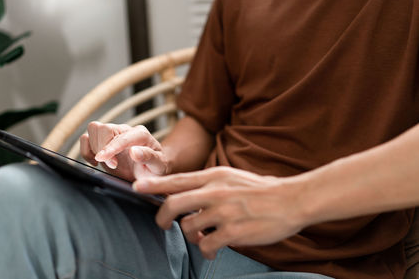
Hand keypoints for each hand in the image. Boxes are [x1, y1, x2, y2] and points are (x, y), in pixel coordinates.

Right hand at [80, 122, 168, 180]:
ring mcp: (114, 134)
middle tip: (112, 166)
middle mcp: (126, 130)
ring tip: (104, 163)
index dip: (111, 147)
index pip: (122, 136)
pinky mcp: (103, 141)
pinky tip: (96, 161)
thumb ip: (149, 157)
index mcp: (141, 134)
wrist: (150, 171)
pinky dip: (86, 150)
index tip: (105, 160)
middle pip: (104, 128)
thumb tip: (134, 152)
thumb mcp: (159, 166)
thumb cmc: (155, 168)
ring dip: (93, 148)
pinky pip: (86, 138)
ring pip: (94, 129)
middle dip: (102, 148)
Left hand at [133, 166, 306, 258]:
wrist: (291, 200)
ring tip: (203, 236)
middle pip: (173, 204)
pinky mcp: (233, 232)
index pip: (177, 180)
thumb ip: (209, 184)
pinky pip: (206, 245)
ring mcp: (223, 212)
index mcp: (214, 177)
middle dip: (162, 218)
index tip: (136, 188)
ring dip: (192, 236)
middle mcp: (215, 192)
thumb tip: (187, 195)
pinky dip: (206, 250)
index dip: (153, 185)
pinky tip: (214, 248)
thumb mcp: (232, 177)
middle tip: (162, 225)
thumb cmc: (262, 190)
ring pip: (189, 228)